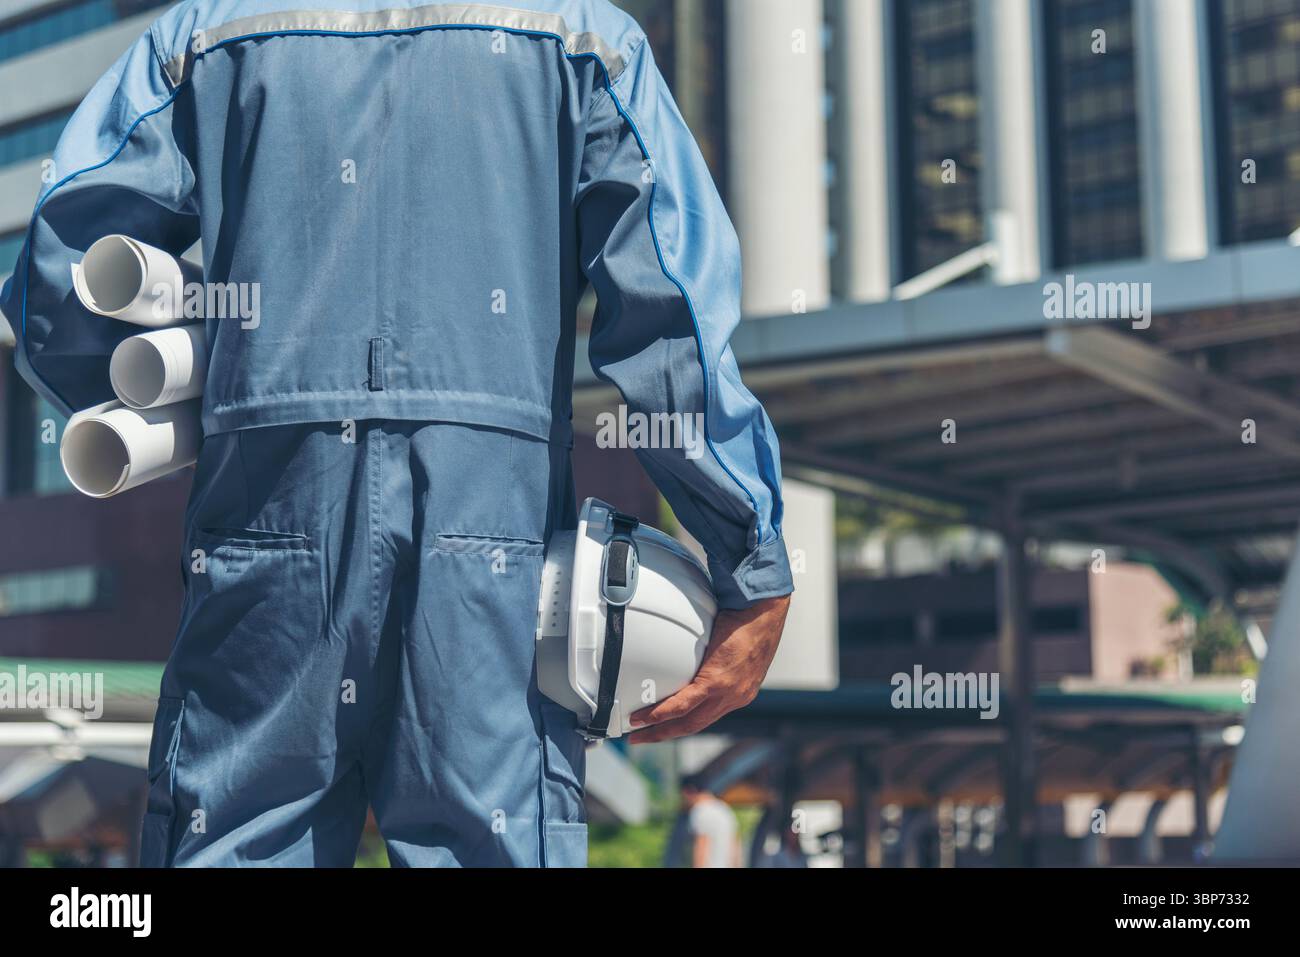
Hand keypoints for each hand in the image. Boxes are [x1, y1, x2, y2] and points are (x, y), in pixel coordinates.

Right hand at [627, 594, 790, 743]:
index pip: (707, 716)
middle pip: (694, 726)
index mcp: (739, 692)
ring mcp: (727, 693)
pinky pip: (683, 704)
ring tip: (637, 733)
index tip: (665, 727)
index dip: (684, 724)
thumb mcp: (735, 647)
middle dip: (665, 735)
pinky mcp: (716, 681)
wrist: (764, 611)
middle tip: (641, 739)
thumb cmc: (751, 620)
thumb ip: (717, 656)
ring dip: (659, 730)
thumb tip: (696, 649)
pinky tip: (644, 717)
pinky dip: (661, 713)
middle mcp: (734, 699)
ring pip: (688, 722)